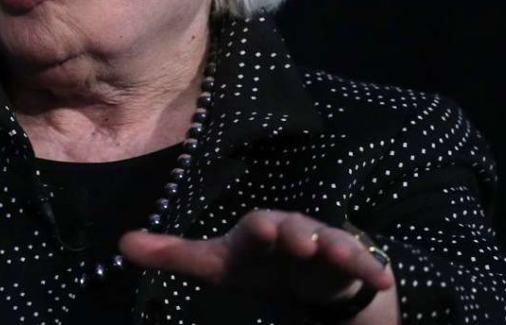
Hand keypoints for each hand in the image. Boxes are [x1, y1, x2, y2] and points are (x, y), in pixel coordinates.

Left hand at [118, 210, 393, 309]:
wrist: (311, 271)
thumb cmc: (258, 262)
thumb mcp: (216, 264)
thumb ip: (173, 254)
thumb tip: (121, 243)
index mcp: (258, 233)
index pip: (254, 228)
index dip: (257, 229)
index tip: (261, 228)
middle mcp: (291, 232)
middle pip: (295, 228)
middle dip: (297, 231)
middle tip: (299, 236)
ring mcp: (323, 246)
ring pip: (331, 243)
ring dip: (336, 247)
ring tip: (341, 255)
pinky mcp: (350, 263)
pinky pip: (362, 264)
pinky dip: (371, 268)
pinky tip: (384, 278)